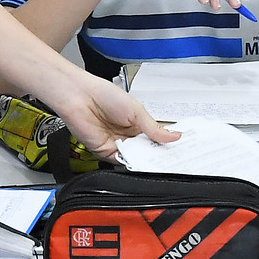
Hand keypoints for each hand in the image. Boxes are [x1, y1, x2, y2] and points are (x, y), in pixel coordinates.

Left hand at [41, 69, 176, 157]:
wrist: (80, 96)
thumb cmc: (104, 95)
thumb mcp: (137, 111)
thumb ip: (155, 128)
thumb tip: (175, 136)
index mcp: (137, 125)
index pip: (154, 141)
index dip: (165, 148)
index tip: (178, 154)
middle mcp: (127, 137)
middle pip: (146, 153)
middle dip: (157, 158)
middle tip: (172, 163)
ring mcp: (116, 145)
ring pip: (134, 160)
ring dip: (144, 162)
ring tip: (158, 163)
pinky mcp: (105, 152)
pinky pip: (120, 162)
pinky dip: (129, 163)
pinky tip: (138, 161)